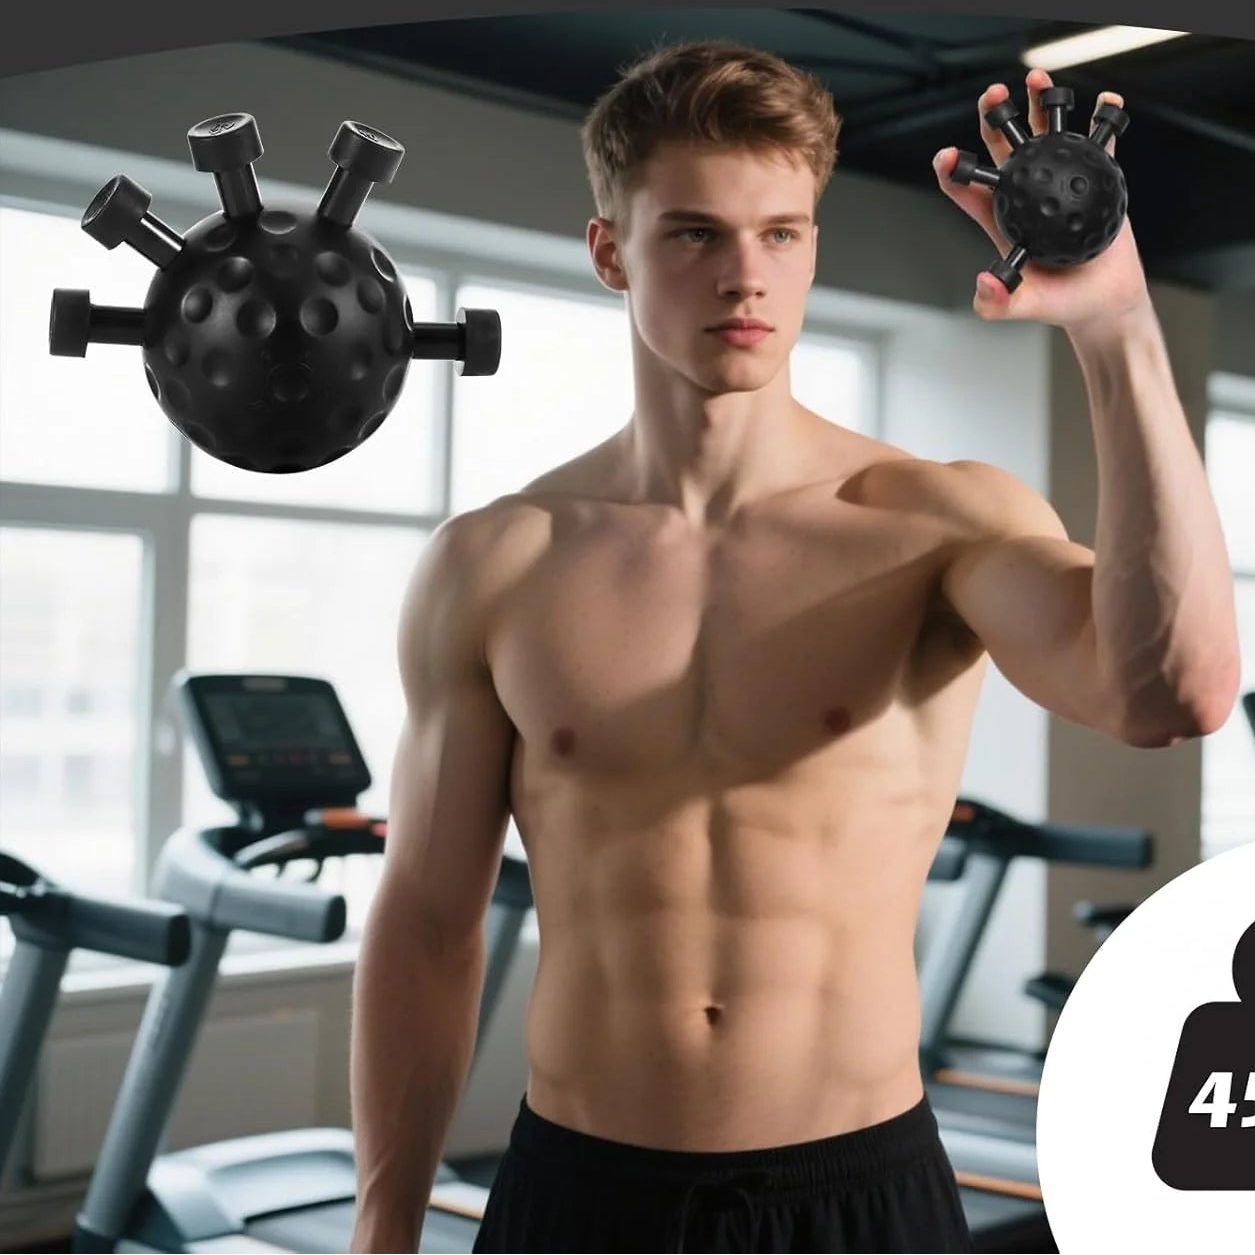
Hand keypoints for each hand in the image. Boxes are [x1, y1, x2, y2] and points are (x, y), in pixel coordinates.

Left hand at [932, 67, 1151, 331]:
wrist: (1104, 300)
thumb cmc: (1060, 303)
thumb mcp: (1026, 305)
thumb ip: (999, 302)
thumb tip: (983, 283)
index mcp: (1002, 219)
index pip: (971, 191)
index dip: (954, 172)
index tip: (946, 155)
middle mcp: (1026, 196)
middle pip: (1002, 150)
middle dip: (993, 119)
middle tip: (993, 95)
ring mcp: (1059, 183)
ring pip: (1043, 135)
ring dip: (1038, 105)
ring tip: (1036, 81)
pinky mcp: (1094, 178)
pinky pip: (1097, 143)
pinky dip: (1100, 119)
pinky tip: (1105, 100)